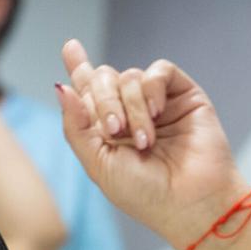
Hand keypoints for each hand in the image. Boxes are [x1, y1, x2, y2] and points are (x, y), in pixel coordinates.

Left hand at [56, 40, 249, 249]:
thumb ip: (76, 126)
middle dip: (102, 100)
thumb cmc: (144, 194)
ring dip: (132, 107)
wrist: (189, 203)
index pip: (90, 91)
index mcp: (108, 129)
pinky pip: (159, 71)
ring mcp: (158, 103)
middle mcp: (131, 112)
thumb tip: (61, 87)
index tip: (70, 46)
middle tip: (115, 130)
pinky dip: (152, 88)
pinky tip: (158, 112)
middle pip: (104, 79)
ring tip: (144, 140)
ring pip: (129, 77)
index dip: (79, 67)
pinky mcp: (183, 95)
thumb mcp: (98, 164)